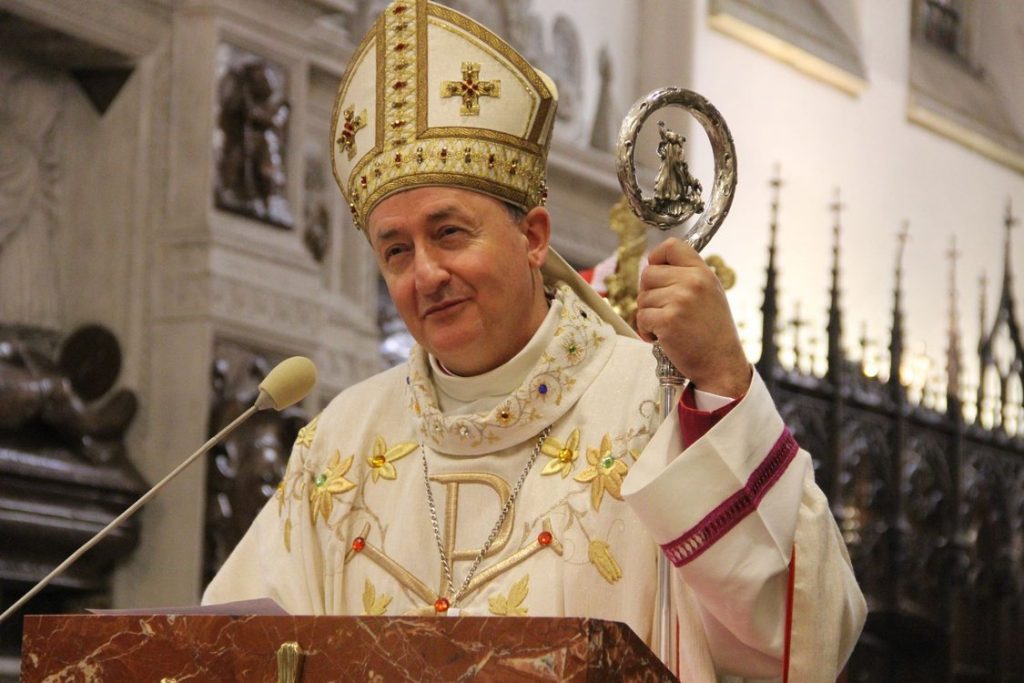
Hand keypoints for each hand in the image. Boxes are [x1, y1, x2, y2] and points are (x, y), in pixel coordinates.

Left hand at [635, 237, 751, 397]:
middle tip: (662, 309)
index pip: (672, 246)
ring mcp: (680, 300)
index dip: (656, 257)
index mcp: (703, 273)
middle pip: (648, 273)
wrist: (721, 364)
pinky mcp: (667, 320)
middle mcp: (692, 282)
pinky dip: (646, 330)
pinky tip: (662, 338)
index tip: (656, 271)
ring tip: (667, 327)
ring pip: (642, 298)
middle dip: (648, 293)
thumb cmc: (713, 332)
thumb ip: (687, 277)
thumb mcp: (710, 294)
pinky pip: (641, 317)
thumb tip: (652, 266)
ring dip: (648, 314)